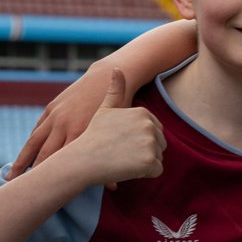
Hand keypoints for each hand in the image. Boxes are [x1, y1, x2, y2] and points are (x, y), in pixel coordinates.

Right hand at [10, 62, 116, 178]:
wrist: (106, 77)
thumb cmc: (117, 109)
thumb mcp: (116, 132)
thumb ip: (112, 160)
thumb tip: (114, 188)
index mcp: (81, 133)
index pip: (62, 162)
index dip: (50, 179)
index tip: (41, 193)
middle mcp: (65, 125)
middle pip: (44, 154)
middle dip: (30, 173)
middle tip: (17, 189)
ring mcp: (56, 115)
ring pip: (34, 141)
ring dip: (22, 159)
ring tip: (11, 175)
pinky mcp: (52, 107)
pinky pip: (38, 128)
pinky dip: (31, 142)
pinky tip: (24, 155)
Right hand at [69, 68, 165, 187]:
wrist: (81, 159)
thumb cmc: (92, 136)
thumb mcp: (105, 109)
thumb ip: (115, 90)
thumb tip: (117, 68)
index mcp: (142, 113)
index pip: (156, 132)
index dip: (140, 141)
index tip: (123, 143)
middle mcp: (149, 125)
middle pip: (160, 145)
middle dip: (144, 153)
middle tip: (122, 153)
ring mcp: (150, 142)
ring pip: (158, 158)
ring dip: (143, 163)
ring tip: (122, 160)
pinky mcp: (149, 161)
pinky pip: (157, 171)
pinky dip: (144, 173)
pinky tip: (127, 168)